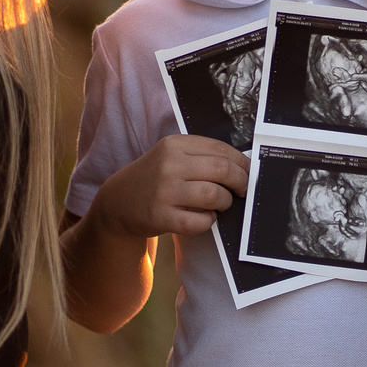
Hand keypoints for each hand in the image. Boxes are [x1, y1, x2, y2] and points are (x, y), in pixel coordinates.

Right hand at [90, 134, 249, 239]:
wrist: (117, 203)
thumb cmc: (153, 179)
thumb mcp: (170, 157)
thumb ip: (200, 157)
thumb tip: (242, 167)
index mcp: (175, 144)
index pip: (220, 149)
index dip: (241, 162)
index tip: (248, 172)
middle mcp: (169, 165)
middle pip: (222, 170)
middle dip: (240, 182)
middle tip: (242, 190)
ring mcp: (164, 191)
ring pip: (214, 195)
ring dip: (225, 202)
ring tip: (221, 204)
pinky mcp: (161, 216)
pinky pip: (200, 221)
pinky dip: (209, 221)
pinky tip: (205, 217)